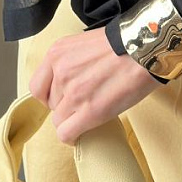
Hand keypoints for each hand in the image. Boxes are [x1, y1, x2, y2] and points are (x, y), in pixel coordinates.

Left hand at [28, 27, 164, 145]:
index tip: (62, 97)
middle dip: (66, 106)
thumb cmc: (121, 45)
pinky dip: (73, 137)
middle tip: (86, 101)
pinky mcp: (89, 111)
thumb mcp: (83, 44)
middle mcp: (60, 72)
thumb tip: (65, 83)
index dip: (50, 95)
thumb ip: (69, 62)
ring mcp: (73, 93)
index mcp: (56, 54)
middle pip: (51, 104)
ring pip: (59, 121)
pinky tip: (83, 132)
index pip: (37, 87)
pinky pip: (66, 134)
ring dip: (74, 119)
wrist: (144, 49)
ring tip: (92, 111)